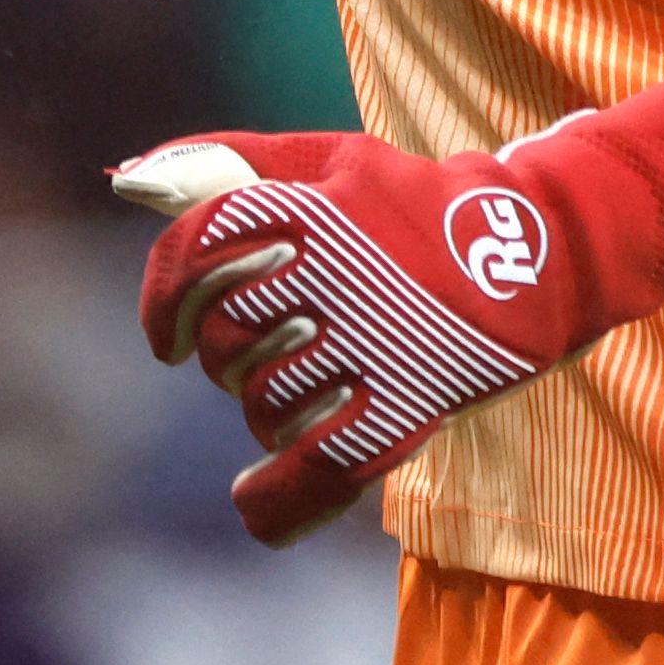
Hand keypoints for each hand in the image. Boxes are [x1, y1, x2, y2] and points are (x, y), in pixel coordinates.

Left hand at [115, 80, 663, 546]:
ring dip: (261, 411)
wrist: (539, 254)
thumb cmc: (416, 205)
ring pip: (266, 400)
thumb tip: (124, 177)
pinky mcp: (411, 403)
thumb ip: (228, 162)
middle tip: (247, 362)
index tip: (161, 339)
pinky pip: (322, 461)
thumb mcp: (332, 161)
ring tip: (291, 399)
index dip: (163, 295)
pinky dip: (277, 497)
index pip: (199, 246)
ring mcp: (378, 342)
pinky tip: (249, 503)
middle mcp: (341, 273)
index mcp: (315, 207)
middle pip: (228, 335)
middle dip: (221, 359)